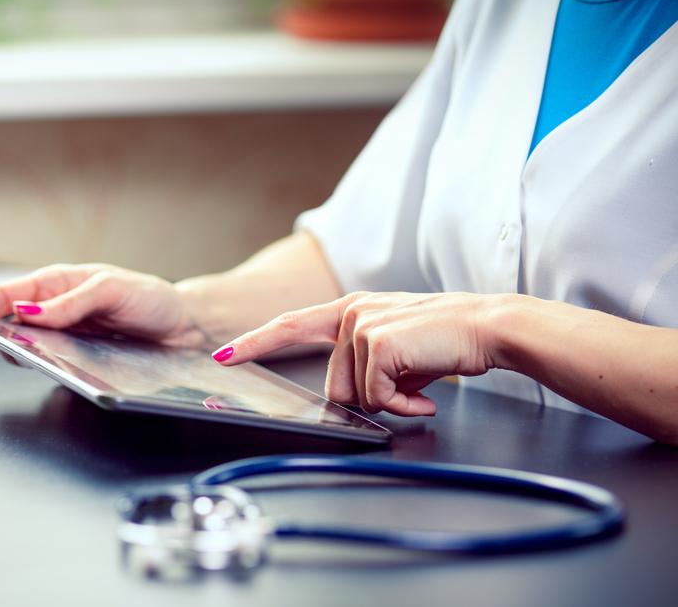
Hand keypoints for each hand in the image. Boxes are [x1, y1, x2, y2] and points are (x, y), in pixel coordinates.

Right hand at [0, 263, 206, 347]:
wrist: (184, 326)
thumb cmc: (150, 299)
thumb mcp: (113, 290)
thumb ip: (71, 301)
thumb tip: (28, 313)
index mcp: (58, 283)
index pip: (8, 293)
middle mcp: (56, 309)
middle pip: (9, 323)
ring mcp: (65, 335)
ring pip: (26, 345)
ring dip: (19, 352)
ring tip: (21, 357)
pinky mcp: (77, 357)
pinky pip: (49, 363)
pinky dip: (42, 366)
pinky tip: (48, 369)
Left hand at [211, 291, 507, 416]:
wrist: (489, 328)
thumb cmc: (447, 341)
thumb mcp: (396, 350)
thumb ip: (363, 364)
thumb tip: (353, 398)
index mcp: (350, 309)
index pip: (290, 325)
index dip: (254, 342)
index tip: (223, 355)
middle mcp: (349, 311)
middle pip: (331, 384)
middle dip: (369, 399)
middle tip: (408, 388)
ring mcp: (360, 323)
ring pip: (352, 393)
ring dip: (390, 400)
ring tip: (422, 384)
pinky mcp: (375, 340)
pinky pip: (375, 396)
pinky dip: (402, 403)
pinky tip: (426, 391)